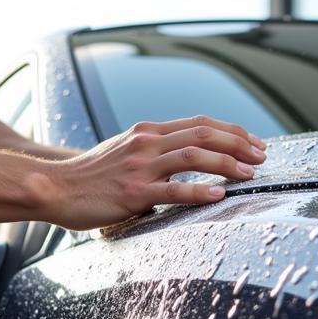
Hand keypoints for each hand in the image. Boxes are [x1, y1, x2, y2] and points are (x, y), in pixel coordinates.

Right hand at [45, 115, 266, 230]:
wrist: (55, 188)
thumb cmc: (89, 178)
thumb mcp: (123, 155)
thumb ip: (152, 155)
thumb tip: (181, 167)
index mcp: (147, 132)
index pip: (199, 123)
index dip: (232, 131)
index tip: (254, 143)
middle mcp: (146, 143)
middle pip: (204, 133)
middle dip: (239, 144)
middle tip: (262, 157)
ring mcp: (140, 167)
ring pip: (194, 156)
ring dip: (228, 163)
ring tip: (250, 174)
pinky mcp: (133, 193)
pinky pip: (173, 189)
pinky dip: (200, 191)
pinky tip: (219, 194)